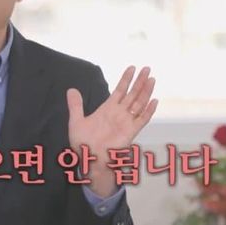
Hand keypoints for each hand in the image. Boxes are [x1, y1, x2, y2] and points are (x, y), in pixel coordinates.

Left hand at [66, 66, 157, 195]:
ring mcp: (126, 122)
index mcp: (107, 109)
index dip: (126, 79)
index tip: (132, 67)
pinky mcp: (130, 132)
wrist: (89, 159)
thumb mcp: (76, 120)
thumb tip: (71, 89)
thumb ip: (76, 105)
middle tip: (147, 68)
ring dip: (145, 91)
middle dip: (139, 81)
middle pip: (132, 93)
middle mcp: (119, 113)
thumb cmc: (83, 143)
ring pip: (139, 103)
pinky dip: (148, 111)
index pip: (119, 90)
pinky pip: (142, 119)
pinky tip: (154, 101)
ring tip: (152, 79)